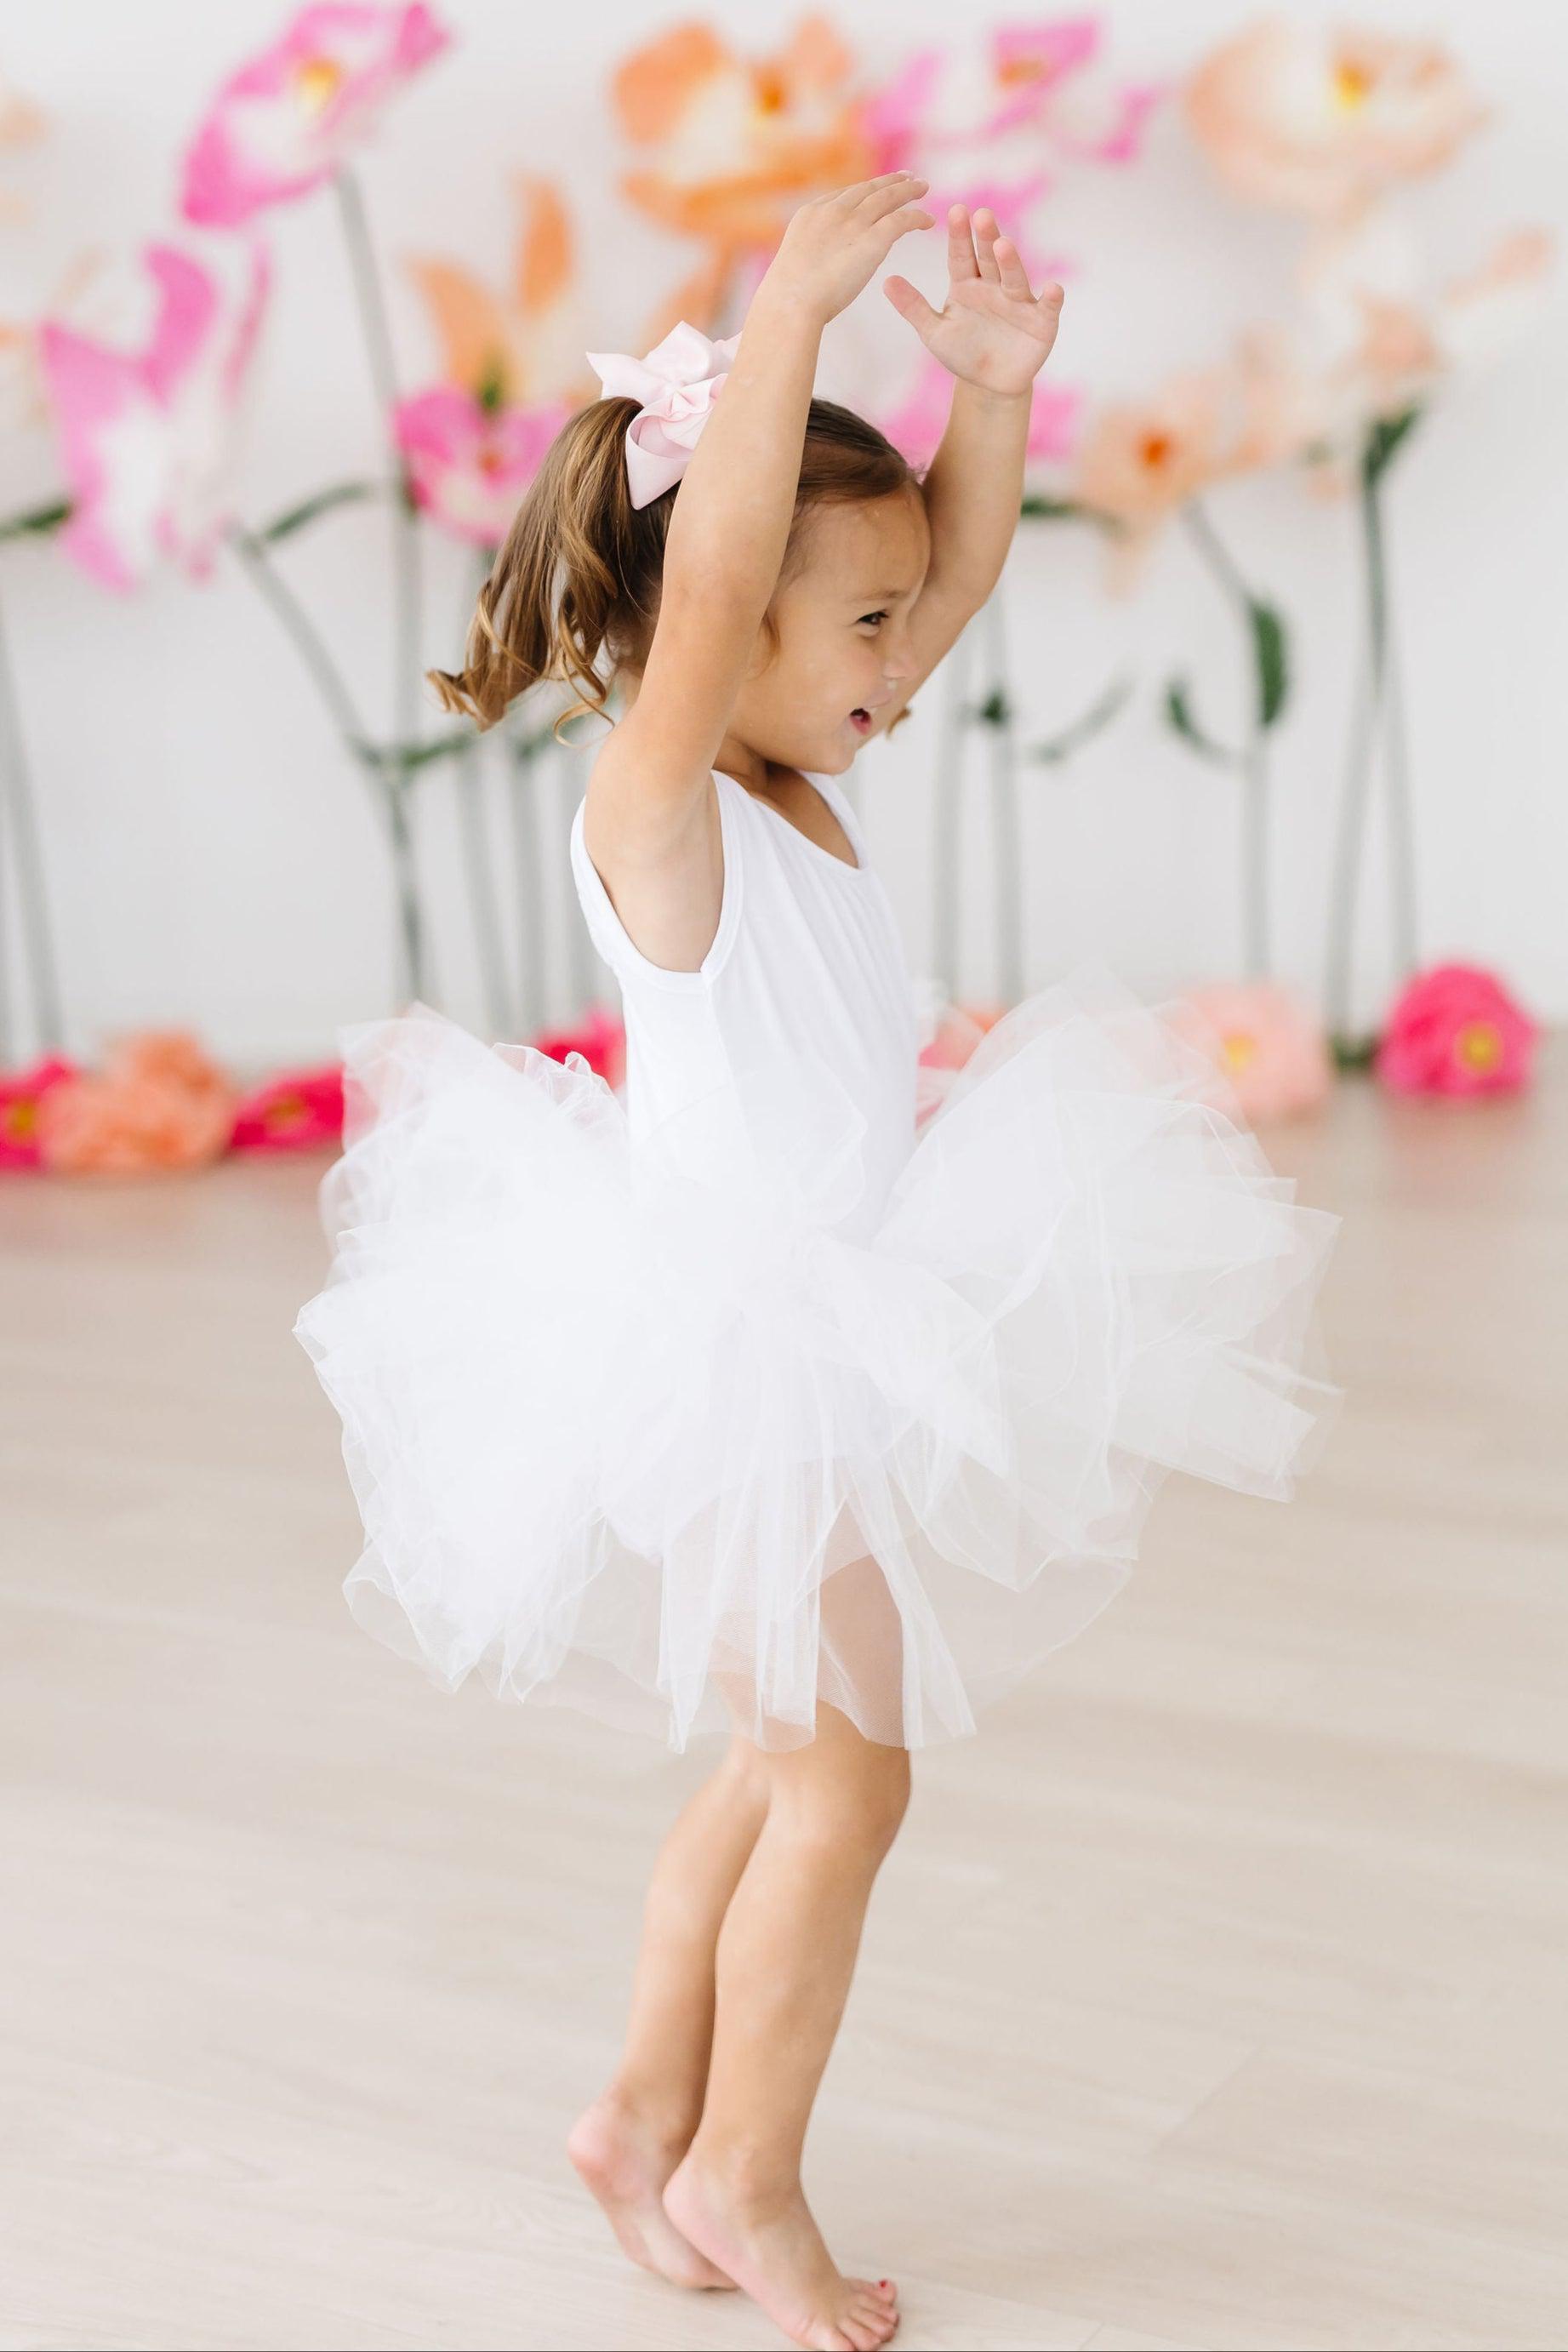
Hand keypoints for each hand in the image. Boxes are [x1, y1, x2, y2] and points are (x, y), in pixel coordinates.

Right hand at [761, 173, 935, 329]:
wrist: (791, 302)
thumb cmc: (787, 298)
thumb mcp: (793, 264)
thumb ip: (810, 256)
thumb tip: (815, 269)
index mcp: (811, 214)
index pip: (843, 196)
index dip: (864, 191)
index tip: (877, 188)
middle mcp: (833, 211)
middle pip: (867, 189)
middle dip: (889, 181)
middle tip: (907, 177)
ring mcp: (853, 222)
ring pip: (888, 197)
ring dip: (908, 190)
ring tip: (923, 187)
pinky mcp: (872, 239)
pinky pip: (902, 220)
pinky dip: (917, 217)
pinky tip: (928, 221)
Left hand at [883, 205, 1063, 395]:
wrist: (990, 383)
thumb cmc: (962, 352)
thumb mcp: (934, 332)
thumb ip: (913, 307)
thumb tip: (886, 280)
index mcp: (967, 284)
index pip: (961, 256)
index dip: (959, 236)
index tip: (955, 211)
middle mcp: (994, 286)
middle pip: (989, 259)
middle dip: (986, 237)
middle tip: (981, 214)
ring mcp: (1018, 301)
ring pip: (1014, 277)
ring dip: (1011, 261)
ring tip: (1003, 245)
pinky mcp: (1041, 321)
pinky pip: (1047, 308)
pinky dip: (1052, 299)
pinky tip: (1053, 289)